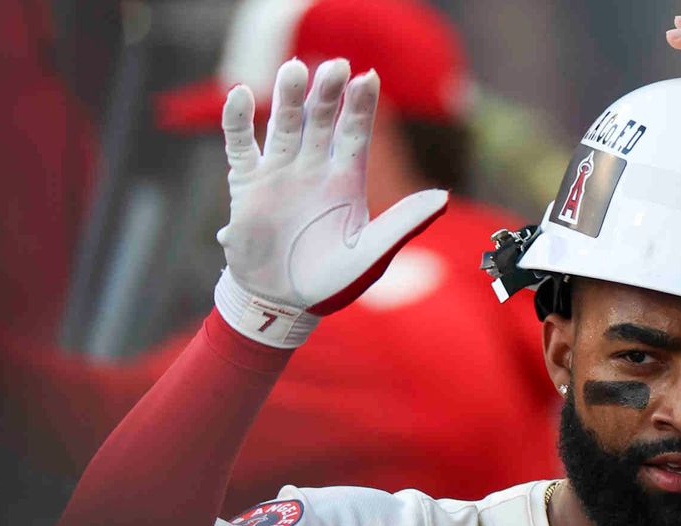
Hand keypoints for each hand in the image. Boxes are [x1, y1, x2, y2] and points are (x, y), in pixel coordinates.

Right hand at [214, 58, 447, 347]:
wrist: (283, 304)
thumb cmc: (332, 281)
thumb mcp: (372, 254)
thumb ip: (404, 223)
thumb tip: (442, 197)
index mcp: (346, 180)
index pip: (356, 133)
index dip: (361, 106)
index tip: (368, 77)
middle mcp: (313, 169)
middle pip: (321, 120)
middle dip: (327, 94)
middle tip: (334, 66)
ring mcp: (279, 173)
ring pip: (283, 125)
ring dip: (287, 98)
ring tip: (294, 69)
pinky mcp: (247, 186)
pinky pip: (240, 145)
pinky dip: (238, 121)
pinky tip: (241, 95)